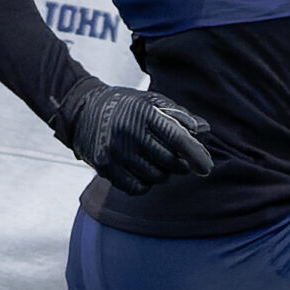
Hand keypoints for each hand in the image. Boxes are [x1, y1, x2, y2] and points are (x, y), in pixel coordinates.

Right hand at [49, 79, 213, 194]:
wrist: (82, 110)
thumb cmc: (125, 106)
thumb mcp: (151, 101)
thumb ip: (178, 115)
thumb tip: (204, 130)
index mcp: (144, 112)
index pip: (178, 138)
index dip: (196, 155)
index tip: (206, 167)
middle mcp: (129, 132)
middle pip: (169, 161)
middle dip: (181, 165)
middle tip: (181, 162)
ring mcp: (116, 151)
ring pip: (155, 176)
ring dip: (164, 174)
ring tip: (159, 164)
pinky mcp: (105, 167)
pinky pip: (137, 187)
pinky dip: (146, 184)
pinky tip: (143, 172)